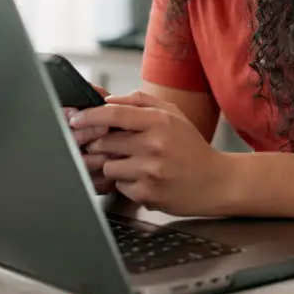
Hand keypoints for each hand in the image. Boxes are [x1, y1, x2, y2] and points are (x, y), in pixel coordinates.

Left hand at [69, 91, 233, 215]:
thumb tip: (109, 100)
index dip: (89, 116)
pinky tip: (145, 179)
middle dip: (100, 144)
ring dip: (115, 165)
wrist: (217, 182)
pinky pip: (120, 186)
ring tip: (136, 165)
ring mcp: (150, 170)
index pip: (113, 113)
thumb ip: (141, 102)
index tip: (76, 119)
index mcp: (159, 121)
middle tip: (111, 146)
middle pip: (105, 141)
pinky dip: (127, 183)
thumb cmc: (192, 148)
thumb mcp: (173, 114)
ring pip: (109, 165)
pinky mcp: (148, 193)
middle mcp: (154, 144)